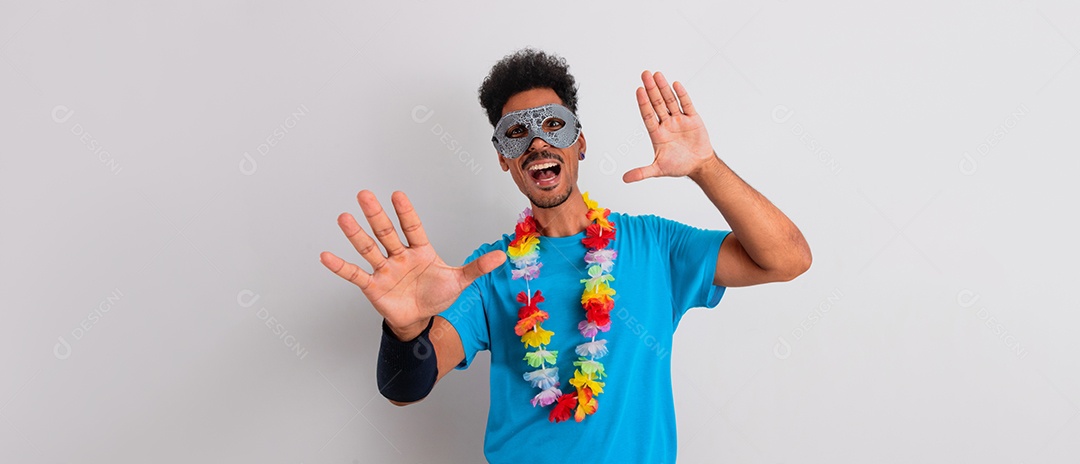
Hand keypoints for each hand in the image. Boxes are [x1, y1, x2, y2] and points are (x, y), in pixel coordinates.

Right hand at [320, 191, 505, 339]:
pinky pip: (355, 274)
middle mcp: (399, 255)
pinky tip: (326, 255)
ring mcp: (384, 269)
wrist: (419, 319)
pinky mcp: (373, 286)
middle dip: (376, 214)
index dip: (405, 212)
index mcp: (420, 250)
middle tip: (364, 194)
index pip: (412, 227)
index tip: (397, 195)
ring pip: (369, 249)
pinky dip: (341, 267)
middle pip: (386, 232)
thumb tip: (501, 256)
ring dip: (356, 235)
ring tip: (344, 217)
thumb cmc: (436, 295)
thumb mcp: (459, 281)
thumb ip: (476, 268)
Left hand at [623, 70, 716, 182]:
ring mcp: (679, 120)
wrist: (699, 166)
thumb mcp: (658, 169)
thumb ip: (642, 172)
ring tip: (657, 74)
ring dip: (664, 88)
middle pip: (657, 103)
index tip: (639, 90)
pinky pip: (686, 104)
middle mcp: (666, 124)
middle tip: (644, 74)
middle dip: (651, 89)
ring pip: (670, 101)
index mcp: (657, 134)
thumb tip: (625, 179)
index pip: (648, 115)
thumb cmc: (678, 166)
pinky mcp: (693, 119)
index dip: (643, 103)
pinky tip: (676, 84)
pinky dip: (682, 94)